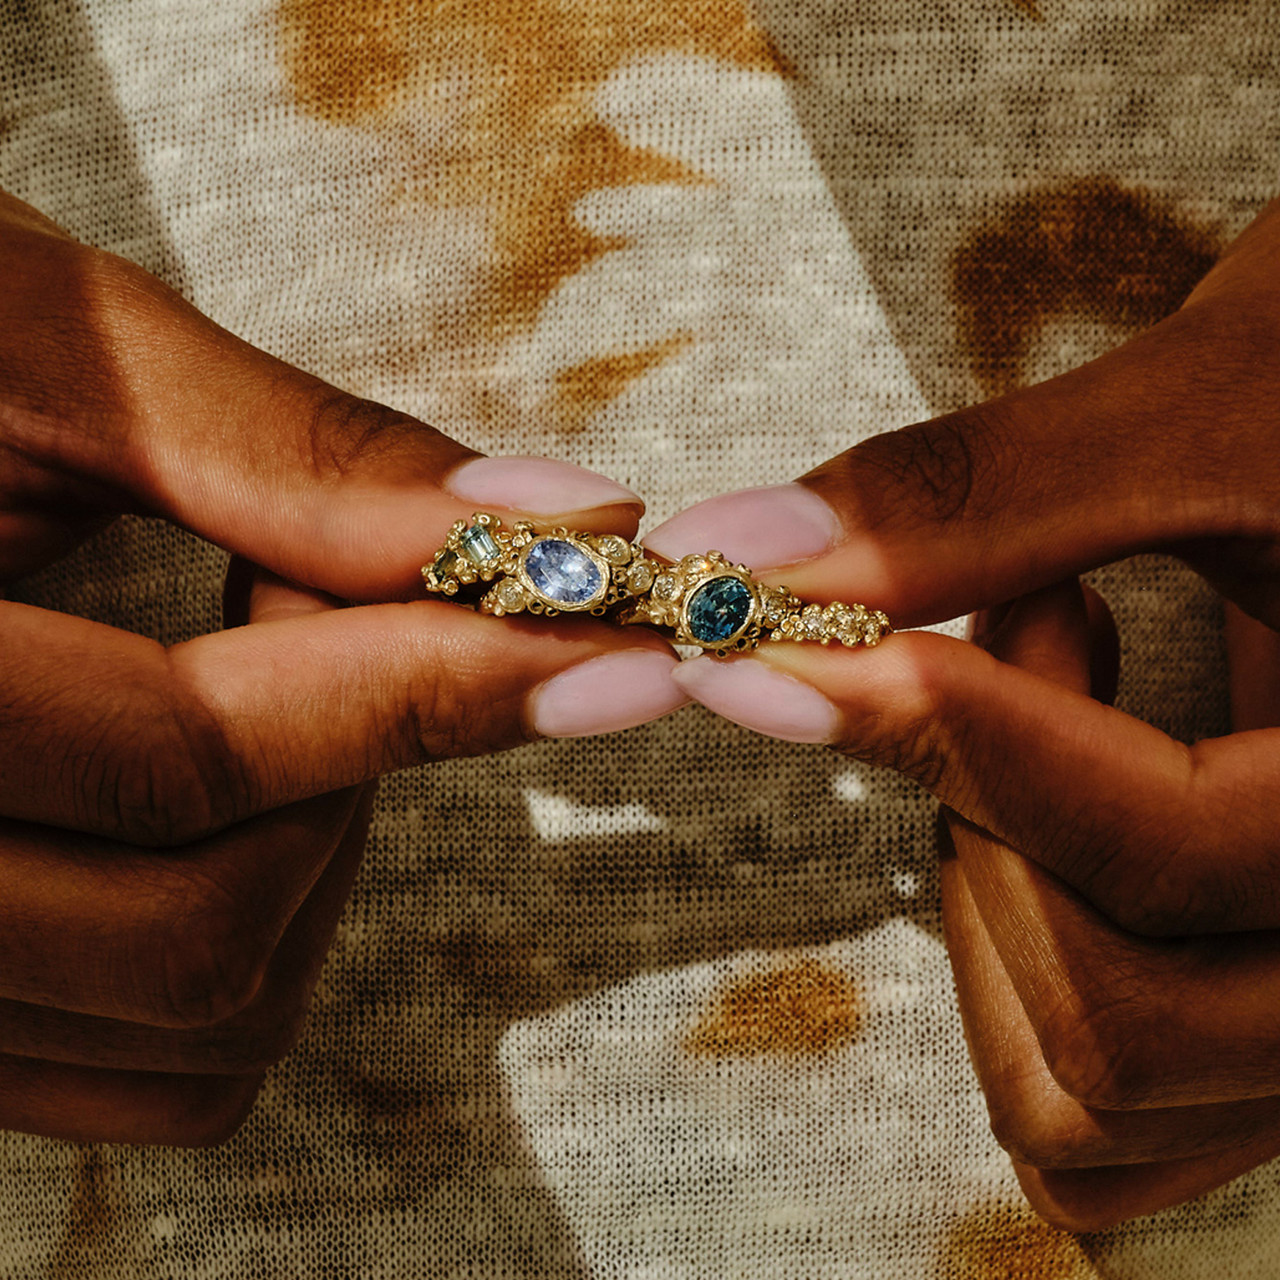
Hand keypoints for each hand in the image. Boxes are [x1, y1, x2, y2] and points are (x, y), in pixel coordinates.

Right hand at [0, 190, 684, 1143]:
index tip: (618, 632)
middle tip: (322, 606)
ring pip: (204, 1017)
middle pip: (207, 931)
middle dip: (349, 769)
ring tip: (249, 673)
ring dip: (307, 847)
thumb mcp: (53, 357)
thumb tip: (563, 527)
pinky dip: (250, 930)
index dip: (436, 684)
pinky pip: (162, 1060)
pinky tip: (213, 783)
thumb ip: (305, 463)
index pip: (193, 756)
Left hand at [643, 195, 1279, 1226]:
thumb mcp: (1215, 412)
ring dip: (995, 895)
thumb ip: (977, 500)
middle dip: (983, 818)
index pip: (1167, 852)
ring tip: (1036, 714)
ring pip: (1086, 1087)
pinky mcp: (1252, 1017)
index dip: (955, 739)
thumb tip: (736, 559)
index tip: (793, 653)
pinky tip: (1056, 811)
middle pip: (1113, 1019)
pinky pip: (1098, 1107)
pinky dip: (1020, 970)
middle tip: (1009, 640)